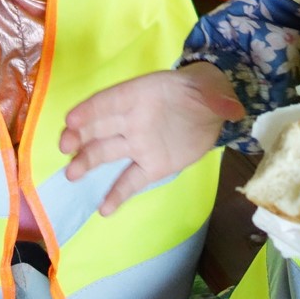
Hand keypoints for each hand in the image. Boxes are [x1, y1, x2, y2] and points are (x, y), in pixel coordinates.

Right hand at [59, 62, 243, 215]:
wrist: (211, 110)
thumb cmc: (202, 91)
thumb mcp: (212, 89)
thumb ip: (218, 100)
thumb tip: (233, 109)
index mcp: (143, 95)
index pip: (111, 101)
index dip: (92, 109)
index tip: (73, 120)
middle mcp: (134, 119)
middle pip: (102, 127)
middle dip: (82, 135)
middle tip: (65, 146)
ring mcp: (140, 143)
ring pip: (109, 152)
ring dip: (88, 161)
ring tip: (72, 174)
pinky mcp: (152, 165)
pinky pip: (131, 179)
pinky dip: (118, 193)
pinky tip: (104, 209)